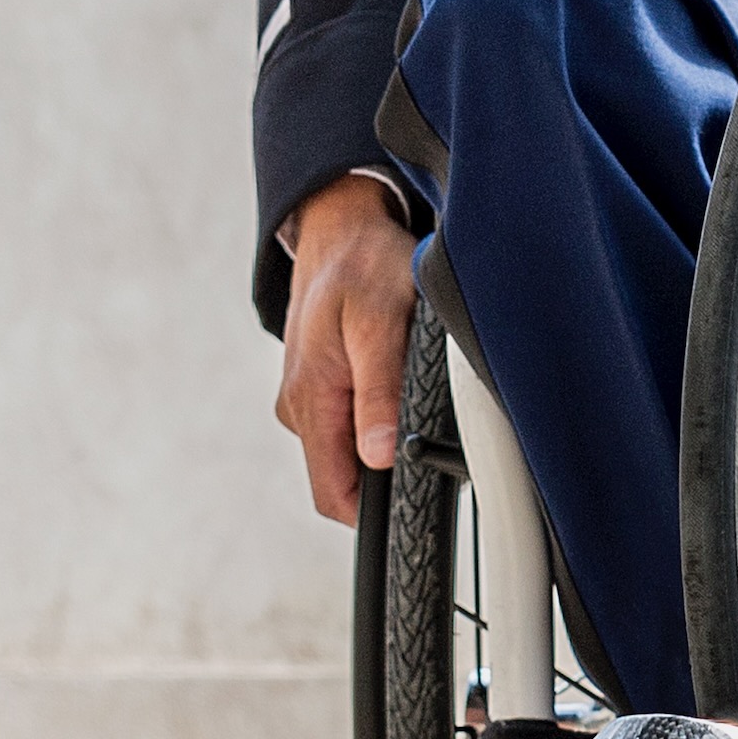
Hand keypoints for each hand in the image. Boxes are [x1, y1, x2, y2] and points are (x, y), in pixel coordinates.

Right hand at [277, 175, 416, 527]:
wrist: (343, 225)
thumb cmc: (363, 266)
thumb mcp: (381, 323)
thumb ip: (379, 392)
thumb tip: (379, 457)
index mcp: (309, 400)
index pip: (333, 494)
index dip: (373, 513)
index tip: (417, 502)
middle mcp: (300, 407)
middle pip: (344, 478)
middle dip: (388, 476)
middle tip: (437, 448)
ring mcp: (309, 396)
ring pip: (350, 450)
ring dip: (386, 442)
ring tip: (422, 406)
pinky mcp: (323, 383)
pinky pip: (351, 421)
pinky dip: (380, 416)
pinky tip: (404, 388)